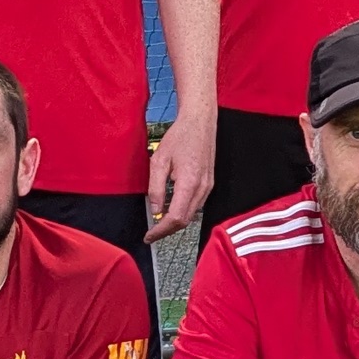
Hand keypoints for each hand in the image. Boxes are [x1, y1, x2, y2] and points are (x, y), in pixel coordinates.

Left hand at [146, 106, 215, 242]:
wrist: (200, 122)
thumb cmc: (180, 137)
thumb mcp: (159, 161)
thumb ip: (155, 188)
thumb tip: (155, 210)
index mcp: (189, 183)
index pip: (175, 217)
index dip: (161, 231)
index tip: (149, 236)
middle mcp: (202, 188)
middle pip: (185, 221)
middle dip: (167, 231)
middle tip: (151, 233)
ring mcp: (208, 187)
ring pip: (191, 215)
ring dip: (175, 223)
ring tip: (159, 224)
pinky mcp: (209, 184)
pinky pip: (196, 205)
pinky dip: (183, 213)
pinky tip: (171, 209)